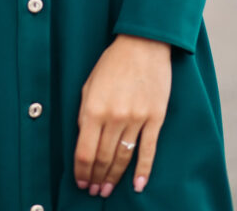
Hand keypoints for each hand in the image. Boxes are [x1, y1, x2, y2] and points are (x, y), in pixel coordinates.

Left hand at [74, 34, 171, 197]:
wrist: (143, 44)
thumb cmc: (113, 62)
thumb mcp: (89, 84)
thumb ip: (85, 113)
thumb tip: (83, 139)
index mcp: (94, 108)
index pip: (84, 151)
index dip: (81, 171)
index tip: (80, 181)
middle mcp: (114, 116)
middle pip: (103, 158)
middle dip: (96, 178)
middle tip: (93, 191)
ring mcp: (136, 119)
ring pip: (123, 158)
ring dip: (114, 177)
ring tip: (107, 191)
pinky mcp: (155, 118)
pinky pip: (148, 150)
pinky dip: (143, 170)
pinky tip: (137, 185)